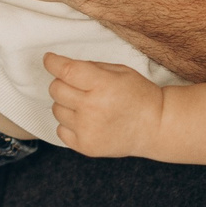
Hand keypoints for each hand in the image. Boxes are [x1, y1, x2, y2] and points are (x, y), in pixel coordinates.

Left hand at [46, 53, 162, 156]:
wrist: (156, 127)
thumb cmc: (138, 95)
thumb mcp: (119, 71)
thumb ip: (90, 67)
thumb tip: (61, 66)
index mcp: (102, 85)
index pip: (65, 71)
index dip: (52, 62)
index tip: (49, 60)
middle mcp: (92, 108)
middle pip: (56, 89)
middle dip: (63, 83)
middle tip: (79, 86)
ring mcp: (87, 130)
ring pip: (56, 109)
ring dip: (67, 104)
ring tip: (87, 106)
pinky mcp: (85, 146)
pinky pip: (60, 130)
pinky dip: (69, 124)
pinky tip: (86, 121)